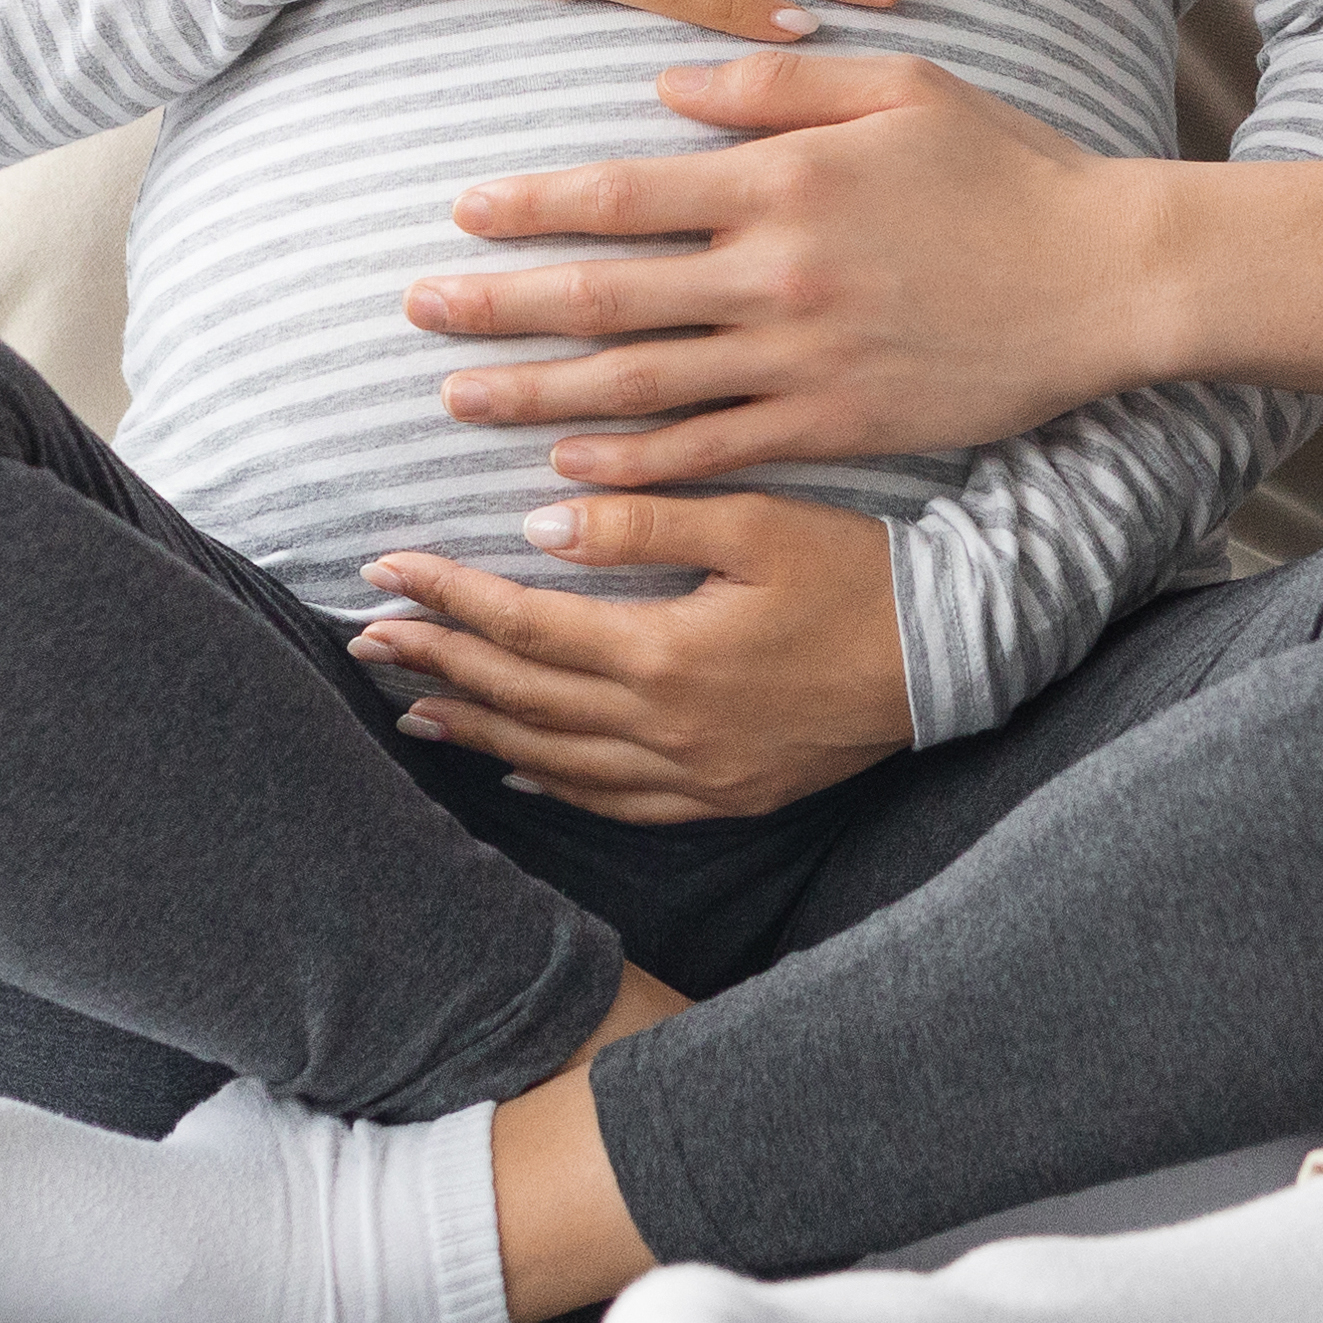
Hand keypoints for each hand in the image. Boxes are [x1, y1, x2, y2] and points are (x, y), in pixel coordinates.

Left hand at [349, 494, 913, 822]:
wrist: (955, 655)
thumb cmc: (861, 573)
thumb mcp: (757, 522)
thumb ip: (644, 520)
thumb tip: (538, 525)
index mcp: (665, 655)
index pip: (523, 626)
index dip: (444, 597)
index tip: (384, 570)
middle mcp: (666, 730)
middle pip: (521, 699)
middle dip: (436, 665)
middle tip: (366, 637)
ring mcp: (694, 775)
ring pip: (555, 760)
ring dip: (476, 732)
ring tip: (409, 708)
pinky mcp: (725, 796)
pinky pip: (617, 802)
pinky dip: (554, 784)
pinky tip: (514, 771)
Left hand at [400, 52, 1154, 488]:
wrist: (1105, 278)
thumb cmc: (1005, 169)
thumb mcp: (899, 86)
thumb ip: (772, 88)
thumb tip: (661, 94)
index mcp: (781, 182)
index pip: (621, 194)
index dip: (530, 210)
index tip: (459, 217)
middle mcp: (775, 275)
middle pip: (604, 297)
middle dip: (497, 307)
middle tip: (412, 314)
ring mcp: (801, 360)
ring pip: (639, 386)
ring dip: (536, 395)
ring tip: (456, 398)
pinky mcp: (835, 425)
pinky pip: (711, 451)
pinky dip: (632, 463)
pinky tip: (564, 467)